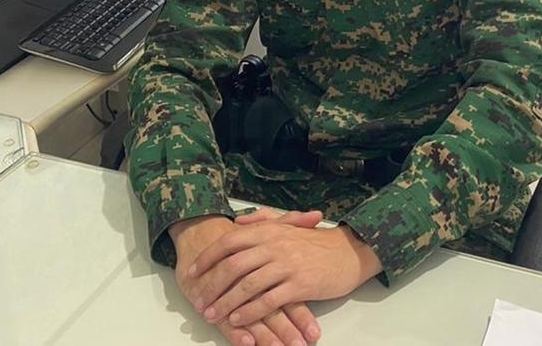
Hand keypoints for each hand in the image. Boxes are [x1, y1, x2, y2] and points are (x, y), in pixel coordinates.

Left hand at [171, 215, 323, 345]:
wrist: (349, 252)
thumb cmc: (316, 242)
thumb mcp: (289, 224)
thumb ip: (262, 220)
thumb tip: (238, 222)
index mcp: (269, 230)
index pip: (229, 242)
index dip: (208, 257)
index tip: (192, 271)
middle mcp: (275, 245)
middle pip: (233, 266)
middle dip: (212, 285)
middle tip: (199, 301)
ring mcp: (287, 265)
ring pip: (247, 286)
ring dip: (226, 303)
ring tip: (212, 315)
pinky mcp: (299, 285)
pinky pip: (268, 301)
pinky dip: (249, 312)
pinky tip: (238, 320)